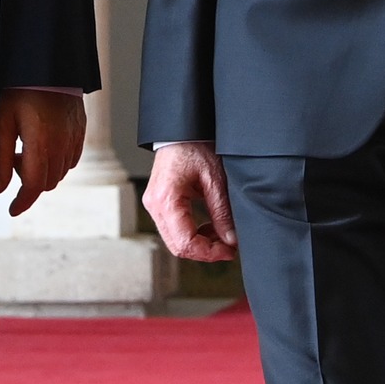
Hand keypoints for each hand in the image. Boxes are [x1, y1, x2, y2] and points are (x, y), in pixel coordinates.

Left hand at [0, 89, 85, 216]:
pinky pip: (71, 159)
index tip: (12, 209)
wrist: (49, 65)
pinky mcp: (81, 131)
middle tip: (14, 161)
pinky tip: (45, 145)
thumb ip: (0, 159)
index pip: (33, 187)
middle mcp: (61, 145)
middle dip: (29, 183)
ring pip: (60, 173)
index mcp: (40, 144)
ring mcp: (74, 138)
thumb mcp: (3, 123)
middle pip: (47, 183)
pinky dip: (57, 162)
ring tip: (28, 149)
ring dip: (43, 172)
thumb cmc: (22, 91)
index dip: (22, 202)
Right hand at [144, 142, 237, 261]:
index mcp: (166, 200)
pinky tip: (209, 226)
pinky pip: (173, 228)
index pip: (185, 242)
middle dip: (205, 251)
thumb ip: (222, 212)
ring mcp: (154, 205)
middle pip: (178, 246)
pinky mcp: (158, 203)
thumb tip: (230, 239)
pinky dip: (192, 232)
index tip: (229, 252)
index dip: (209, 253)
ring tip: (222, 235)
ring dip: (199, 243)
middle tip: (228, 247)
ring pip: (175, 240)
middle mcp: (155, 205)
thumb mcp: (214, 179)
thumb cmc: (195, 146)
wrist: (181, 130)